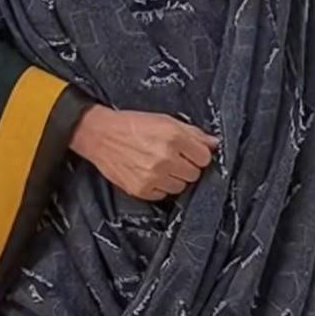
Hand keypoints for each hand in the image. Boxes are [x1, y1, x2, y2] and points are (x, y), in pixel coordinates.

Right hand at [69, 104, 219, 201]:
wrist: (100, 135)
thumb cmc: (132, 125)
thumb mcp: (165, 120)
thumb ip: (193, 133)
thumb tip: (214, 143)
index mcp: (173, 137)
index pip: (204, 157)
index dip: (198, 154)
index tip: (190, 152)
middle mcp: (165, 158)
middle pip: (194, 174)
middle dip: (187, 166)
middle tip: (173, 158)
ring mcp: (152, 176)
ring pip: (180, 186)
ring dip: (174, 178)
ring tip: (160, 165)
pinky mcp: (141, 189)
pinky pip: (163, 195)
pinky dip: (159, 186)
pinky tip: (149, 173)